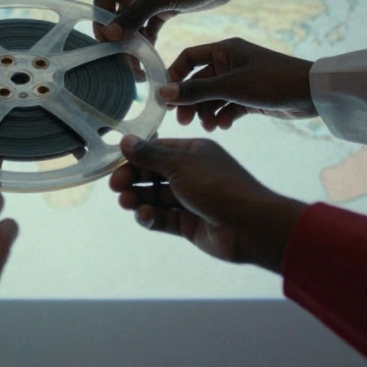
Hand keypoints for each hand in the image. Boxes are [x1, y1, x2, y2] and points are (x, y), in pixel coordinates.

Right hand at [94, 0, 280, 42]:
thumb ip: (133, 17)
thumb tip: (109, 36)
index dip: (101, 14)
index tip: (104, 37)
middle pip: (119, 8)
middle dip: (118, 31)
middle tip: (118, 55)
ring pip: (135, 19)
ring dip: (133, 38)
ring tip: (133, 61)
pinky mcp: (167, 4)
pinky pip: (150, 23)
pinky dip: (148, 37)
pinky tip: (147, 54)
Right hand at [109, 136, 304, 271]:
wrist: (251, 225)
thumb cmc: (217, 186)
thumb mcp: (180, 164)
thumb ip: (150, 155)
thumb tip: (125, 141)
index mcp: (194, 152)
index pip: (157, 150)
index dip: (135, 157)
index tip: (116, 165)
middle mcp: (192, 174)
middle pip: (154, 175)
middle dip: (133, 180)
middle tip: (116, 187)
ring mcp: (191, 200)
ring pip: (156, 198)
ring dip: (139, 199)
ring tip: (126, 203)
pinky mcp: (190, 224)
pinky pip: (164, 218)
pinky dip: (151, 217)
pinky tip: (143, 216)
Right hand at [162, 38, 317, 130]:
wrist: (312, 93)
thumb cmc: (272, 81)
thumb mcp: (231, 86)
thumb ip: (196, 91)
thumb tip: (162, 94)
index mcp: (224, 50)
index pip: (188, 58)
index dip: (174, 75)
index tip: (165, 97)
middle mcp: (230, 63)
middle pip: (199, 82)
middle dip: (191, 102)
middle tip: (184, 122)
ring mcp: (240, 80)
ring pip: (213, 97)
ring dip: (207, 112)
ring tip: (208, 127)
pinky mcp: (250, 97)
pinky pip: (228, 107)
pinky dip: (223, 116)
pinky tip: (224, 126)